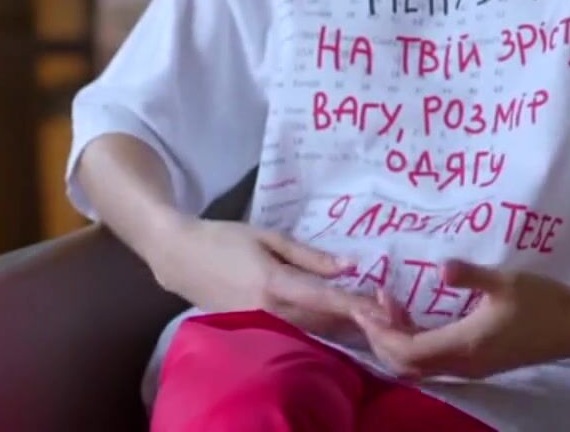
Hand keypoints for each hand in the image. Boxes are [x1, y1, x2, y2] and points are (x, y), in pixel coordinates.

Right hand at [146, 218, 380, 338]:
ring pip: (310, 332)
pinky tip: (337, 324)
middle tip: (388, 313)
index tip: (381, 308)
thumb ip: (309, 256)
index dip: (353, 305)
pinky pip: (294, 333)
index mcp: (274, 283)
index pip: (322, 298)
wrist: (180, 257)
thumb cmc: (225, 239)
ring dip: (341, 328)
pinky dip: (319, 329)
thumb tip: (349, 267)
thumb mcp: (268, 237)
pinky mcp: (254, 330)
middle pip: (322, 322)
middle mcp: (269, 311)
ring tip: (370, 319)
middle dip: (355, 320)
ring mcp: (260, 325)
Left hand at [350, 260, 569, 378]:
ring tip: (387, 306)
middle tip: (368, 306)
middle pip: (406, 365)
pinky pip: (435, 361)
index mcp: (465, 345)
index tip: (363, 308)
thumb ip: (471, 274)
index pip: (407, 352)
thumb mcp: (505, 281)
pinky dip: (415, 343)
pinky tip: (414, 316)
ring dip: (397, 341)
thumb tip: (442, 266)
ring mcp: (471, 366)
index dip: (380, 334)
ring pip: (420, 365)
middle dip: (381, 339)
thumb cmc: (542, 300)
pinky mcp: (478, 363)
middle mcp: (464, 363)